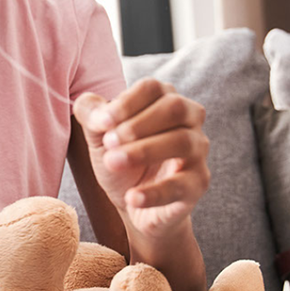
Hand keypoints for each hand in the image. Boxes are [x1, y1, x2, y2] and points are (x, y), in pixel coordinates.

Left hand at [73, 78, 210, 239]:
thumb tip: (98, 113)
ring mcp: (197, 151)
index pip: (153, 88)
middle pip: (174, 107)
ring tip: (113, 162)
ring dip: (143, 151)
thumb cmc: (122, 159)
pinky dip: (155, 192)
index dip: (126, 102)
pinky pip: (182, 184)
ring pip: (182, 141)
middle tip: (109, 143)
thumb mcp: (98, 136)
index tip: (102, 122)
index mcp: (164, 100)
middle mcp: (188, 120)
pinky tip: (132, 197)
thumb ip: (91, 115)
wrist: (134, 202)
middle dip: (137, 124)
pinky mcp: (198, 183)